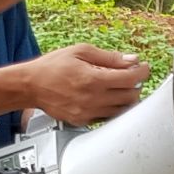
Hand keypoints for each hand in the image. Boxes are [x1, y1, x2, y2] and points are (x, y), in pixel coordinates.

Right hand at [22, 44, 148, 124]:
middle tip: (131, 76)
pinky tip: (107, 98)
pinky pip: (108, 117)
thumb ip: (109, 57)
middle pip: (130, 96)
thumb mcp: (80, 52)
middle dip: (135, 85)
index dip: (142, 72)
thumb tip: (131, 59)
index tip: (143, 68)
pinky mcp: (83, 121)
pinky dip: (113, 108)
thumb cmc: (52, 67)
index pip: (130, 79)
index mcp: (93, 79)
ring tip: (120, 87)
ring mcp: (88, 113)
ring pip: (122, 110)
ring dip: (127, 98)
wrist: (30, 86)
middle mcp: (92, 99)